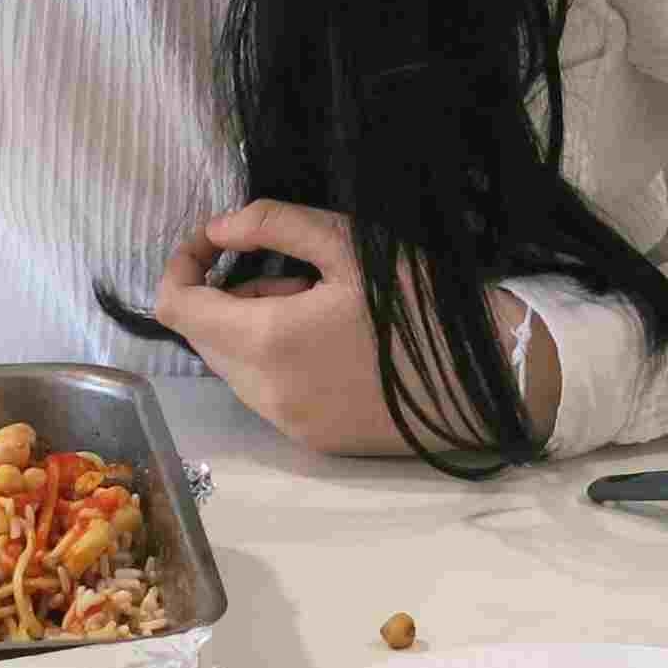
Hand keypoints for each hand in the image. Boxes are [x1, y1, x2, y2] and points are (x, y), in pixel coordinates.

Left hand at [152, 204, 562, 457]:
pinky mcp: (313, 442)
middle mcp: (265, 394)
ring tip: (319, 304)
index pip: (178, 308)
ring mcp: (288, 424)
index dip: (183, 265)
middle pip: (204, 339)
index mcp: (267, 341)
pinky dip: (276, 362)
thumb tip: (218, 229)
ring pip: (234, 369)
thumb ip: (273, 225)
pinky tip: (331, 343)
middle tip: (290, 271)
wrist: (490, 383)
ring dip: (252, 330)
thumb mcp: (351, 244)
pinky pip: (266, 394)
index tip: (214, 242)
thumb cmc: (422, 306)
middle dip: (226, 297)